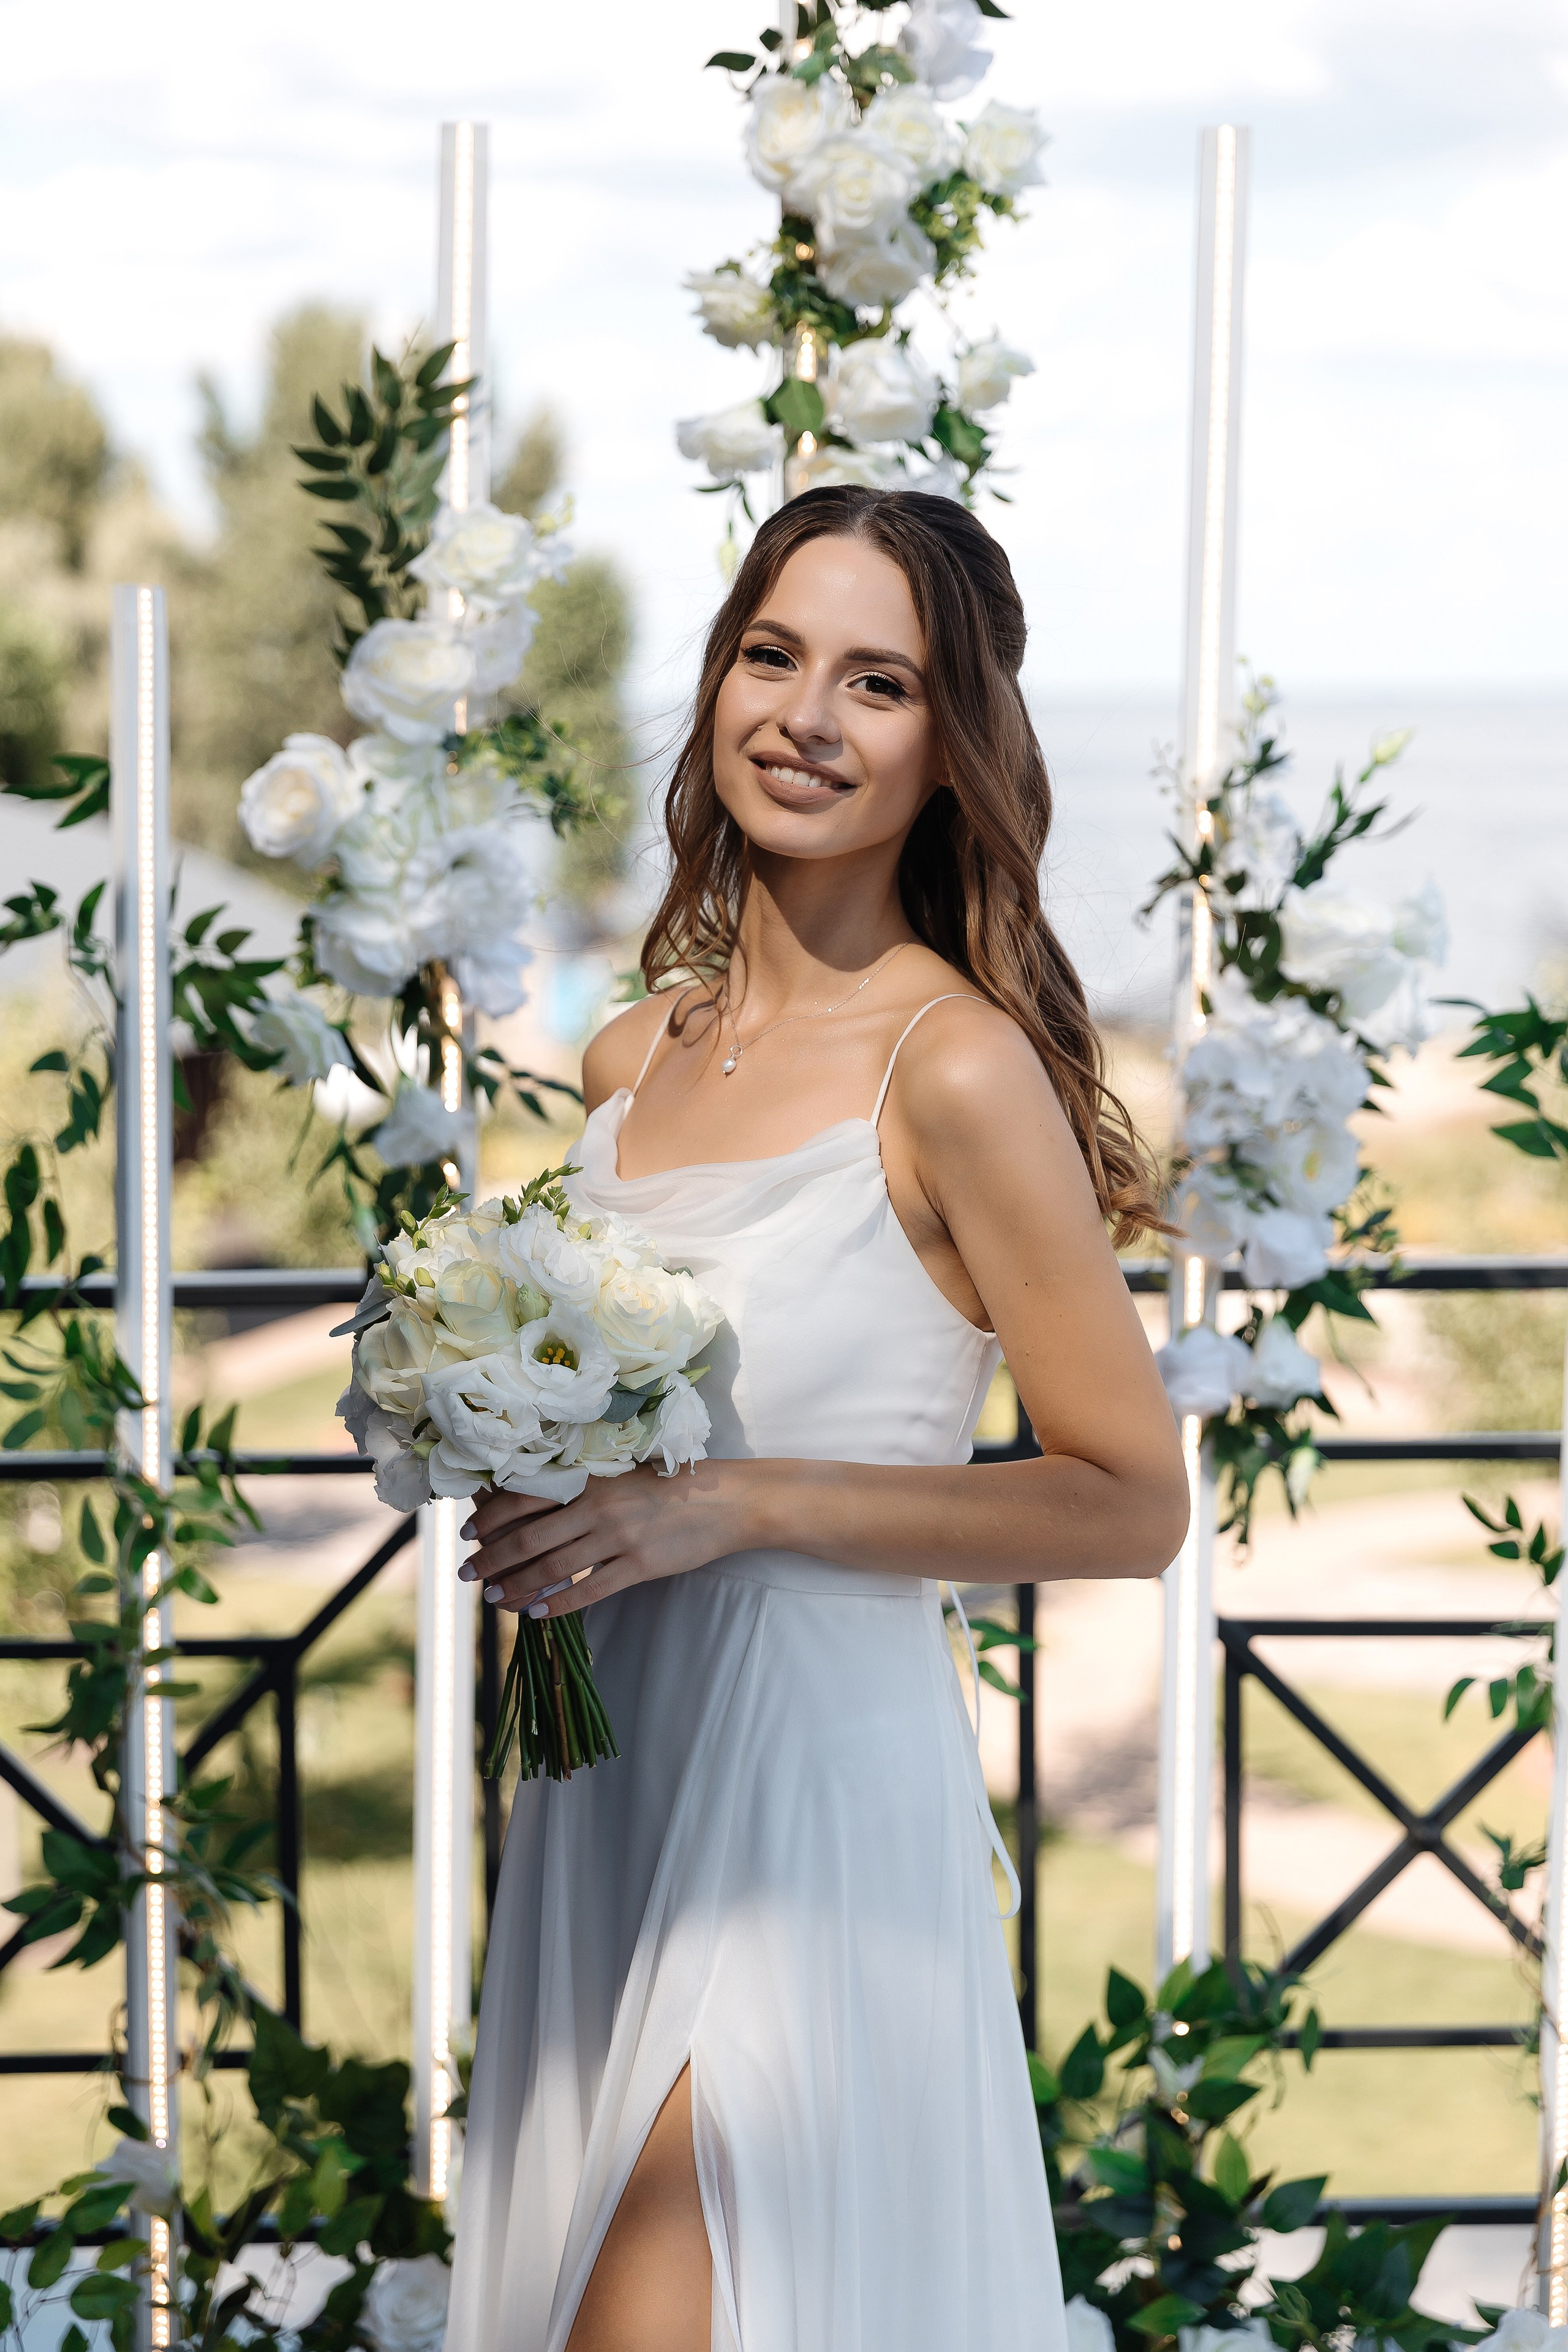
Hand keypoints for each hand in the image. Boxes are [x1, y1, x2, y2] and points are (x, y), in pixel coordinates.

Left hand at [458, 1459, 760, 1618]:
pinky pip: (588, 1590)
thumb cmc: (672, 1483)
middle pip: (529, 1536)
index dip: (491, 1517)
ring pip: (553, 1566)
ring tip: (493, 1597)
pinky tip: (535, 1612)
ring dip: (517, 1584)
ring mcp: (619, 1537)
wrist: (727, 1500)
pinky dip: (557, 1602)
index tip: (467, 1532)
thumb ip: (583, 1485)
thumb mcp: (622, 1472)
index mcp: (591, 1477)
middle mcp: (599, 1505)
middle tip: (466, 1574)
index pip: (526, 1497)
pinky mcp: (639, 1565)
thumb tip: (534, 1502)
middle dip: (492, 1557)